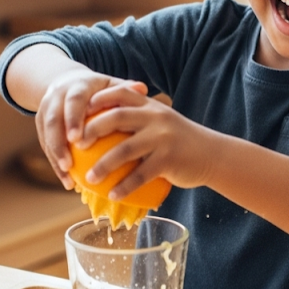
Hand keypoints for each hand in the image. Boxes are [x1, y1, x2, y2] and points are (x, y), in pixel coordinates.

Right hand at [35, 68, 146, 189]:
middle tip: (69, 164)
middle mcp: (57, 96)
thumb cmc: (98, 88)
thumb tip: (143, 89)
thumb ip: (125, 89)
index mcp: (76, 86)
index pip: (73, 101)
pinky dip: (55, 163)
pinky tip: (68, 181)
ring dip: (55, 157)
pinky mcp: (40, 122)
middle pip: (53, 120)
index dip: (73, 119)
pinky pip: (45, 144)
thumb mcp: (110, 85)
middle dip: (58, 142)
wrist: (66, 81)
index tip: (77, 139)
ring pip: (46, 134)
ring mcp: (45, 109)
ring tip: (68, 177)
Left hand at [80, 84, 217, 199]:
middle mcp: (156, 117)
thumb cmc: (179, 141)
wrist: (212, 154)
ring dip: (103, 165)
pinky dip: (125, 186)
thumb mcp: (161, 122)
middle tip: (77, 145)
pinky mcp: (169, 159)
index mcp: (151, 106)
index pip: (121, 94)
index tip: (79, 110)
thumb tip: (98, 131)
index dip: (98, 99)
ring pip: (125, 149)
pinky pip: (141, 174)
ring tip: (88, 179)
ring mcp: (163, 138)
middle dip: (92, 130)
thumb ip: (138, 120)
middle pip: (117, 117)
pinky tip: (112, 195)